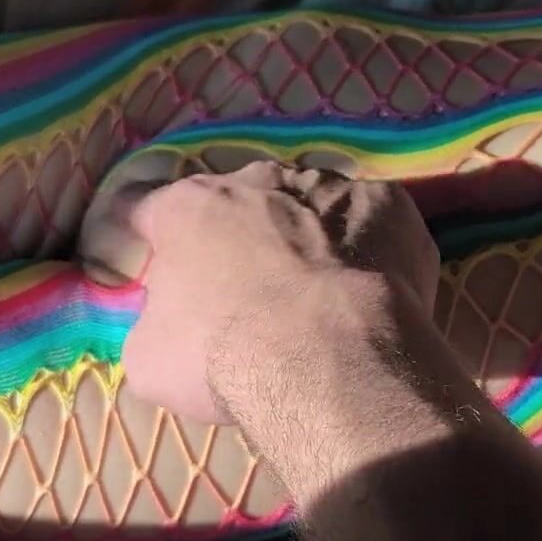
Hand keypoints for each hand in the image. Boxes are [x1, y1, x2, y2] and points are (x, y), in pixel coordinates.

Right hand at [117, 161, 439, 425]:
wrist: (329, 359)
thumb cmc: (225, 356)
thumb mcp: (150, 357)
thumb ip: (155, 322)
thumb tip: (166, 322)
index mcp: (190, 207)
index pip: (151, 207)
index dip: (152, 237)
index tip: (157, 261)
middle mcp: (258, 181)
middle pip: (240, 201)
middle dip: (240, 236)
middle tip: (249, 290)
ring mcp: (330, 186)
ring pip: (310, 204)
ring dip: (307, 237)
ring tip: (319, 292)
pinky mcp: (390, 204)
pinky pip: (371, 221)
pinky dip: (367, 248)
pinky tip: (368, 289)